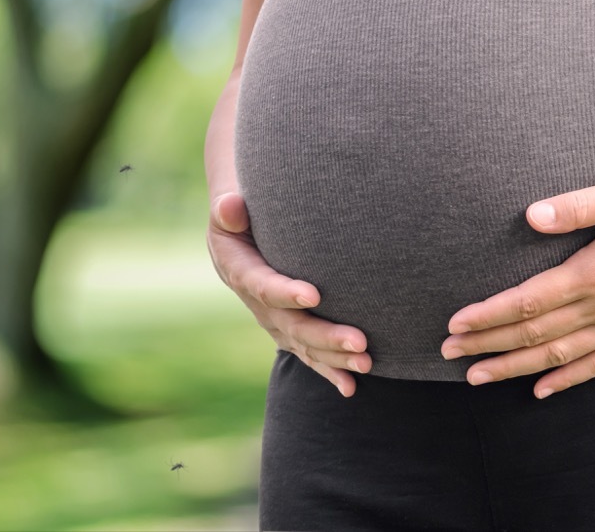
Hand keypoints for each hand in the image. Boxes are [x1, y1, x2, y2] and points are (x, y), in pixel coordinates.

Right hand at [207, 192, 370, 396]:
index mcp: (240, 271)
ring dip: (334, 358)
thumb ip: (229, 208)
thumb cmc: (241, 213)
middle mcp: (258, 304)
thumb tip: (231, 206)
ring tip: (366, 362)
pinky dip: (329, 371)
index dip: (285, 292)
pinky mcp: (288, 330)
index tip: (314, 295)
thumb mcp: (227, 207)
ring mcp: (274, 321)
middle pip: (291, 325)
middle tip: (359, 341)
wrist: (241, 235)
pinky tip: (350, 388)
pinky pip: (308, 355)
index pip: (263, 285)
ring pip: (304, 345)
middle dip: (325, 335)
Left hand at [440, 173, 594, 397]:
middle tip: (447, 355)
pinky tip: (541, 389)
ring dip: (515, 367)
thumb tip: (531, 215)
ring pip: (560, 355)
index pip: (528, 302)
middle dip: (488, 346)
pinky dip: (567, 379)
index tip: (454, 325)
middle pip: (535, 334)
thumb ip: (577, 205)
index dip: (488, 316)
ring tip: (478, 377)